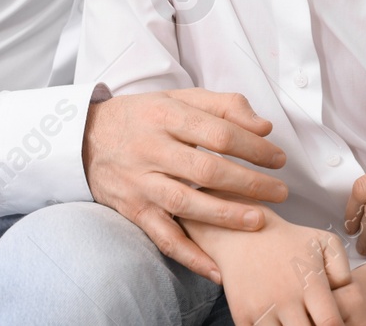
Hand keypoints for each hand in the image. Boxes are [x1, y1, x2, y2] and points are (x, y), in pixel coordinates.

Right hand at [82, 88, 289, 280]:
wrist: (85, 138)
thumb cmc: (145, 116)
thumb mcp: (180, 97)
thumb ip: (224, 106)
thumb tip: (264, 126)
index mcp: (166, 115)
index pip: (218, 132)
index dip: (253, 147)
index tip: (278, 159)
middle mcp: (151, 149)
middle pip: (206, 169)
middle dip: (248, 183)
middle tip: (280, 191)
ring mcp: (140, 182)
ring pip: (186, 204)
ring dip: (226, 216)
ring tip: (259, 220)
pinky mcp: (132, 209)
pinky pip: (163, 237)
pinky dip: (190, 255)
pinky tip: (217, 267)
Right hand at [206, 214, 351, 325]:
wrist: (243, 234)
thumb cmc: (289, 239)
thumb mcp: (325, 242)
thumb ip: (342, 272)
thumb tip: (342, 299)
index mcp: (310, 285)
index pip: (330, 323)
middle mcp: (286, 299)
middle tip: (314, 322)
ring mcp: (262, 309)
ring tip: (296, 320)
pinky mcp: (242, 316)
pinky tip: (278, 321)